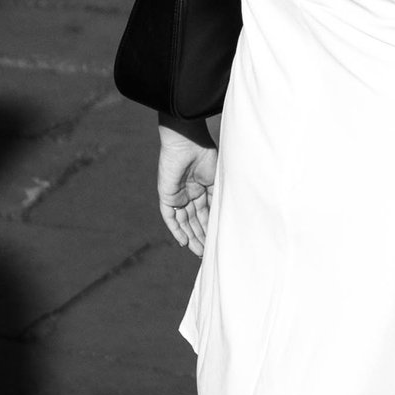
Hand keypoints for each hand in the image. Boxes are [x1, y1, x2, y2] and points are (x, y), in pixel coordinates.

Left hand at [157, 131, 214, 255]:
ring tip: (199, 252)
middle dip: (202, 236)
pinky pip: (170, 217)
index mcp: (203, 187)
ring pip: (184, 222)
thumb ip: (219, 197)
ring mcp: (178, 195)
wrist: (188, 141)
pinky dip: (176, 230)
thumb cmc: (206, 154)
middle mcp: (190, 193)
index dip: (211, 226)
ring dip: (191, 237)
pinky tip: (183, 242)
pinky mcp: (167, 196)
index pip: (207, 212)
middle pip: (195, 220)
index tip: (218, 240)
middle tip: (208, 252)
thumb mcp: (217, 179)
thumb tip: (227, 216)